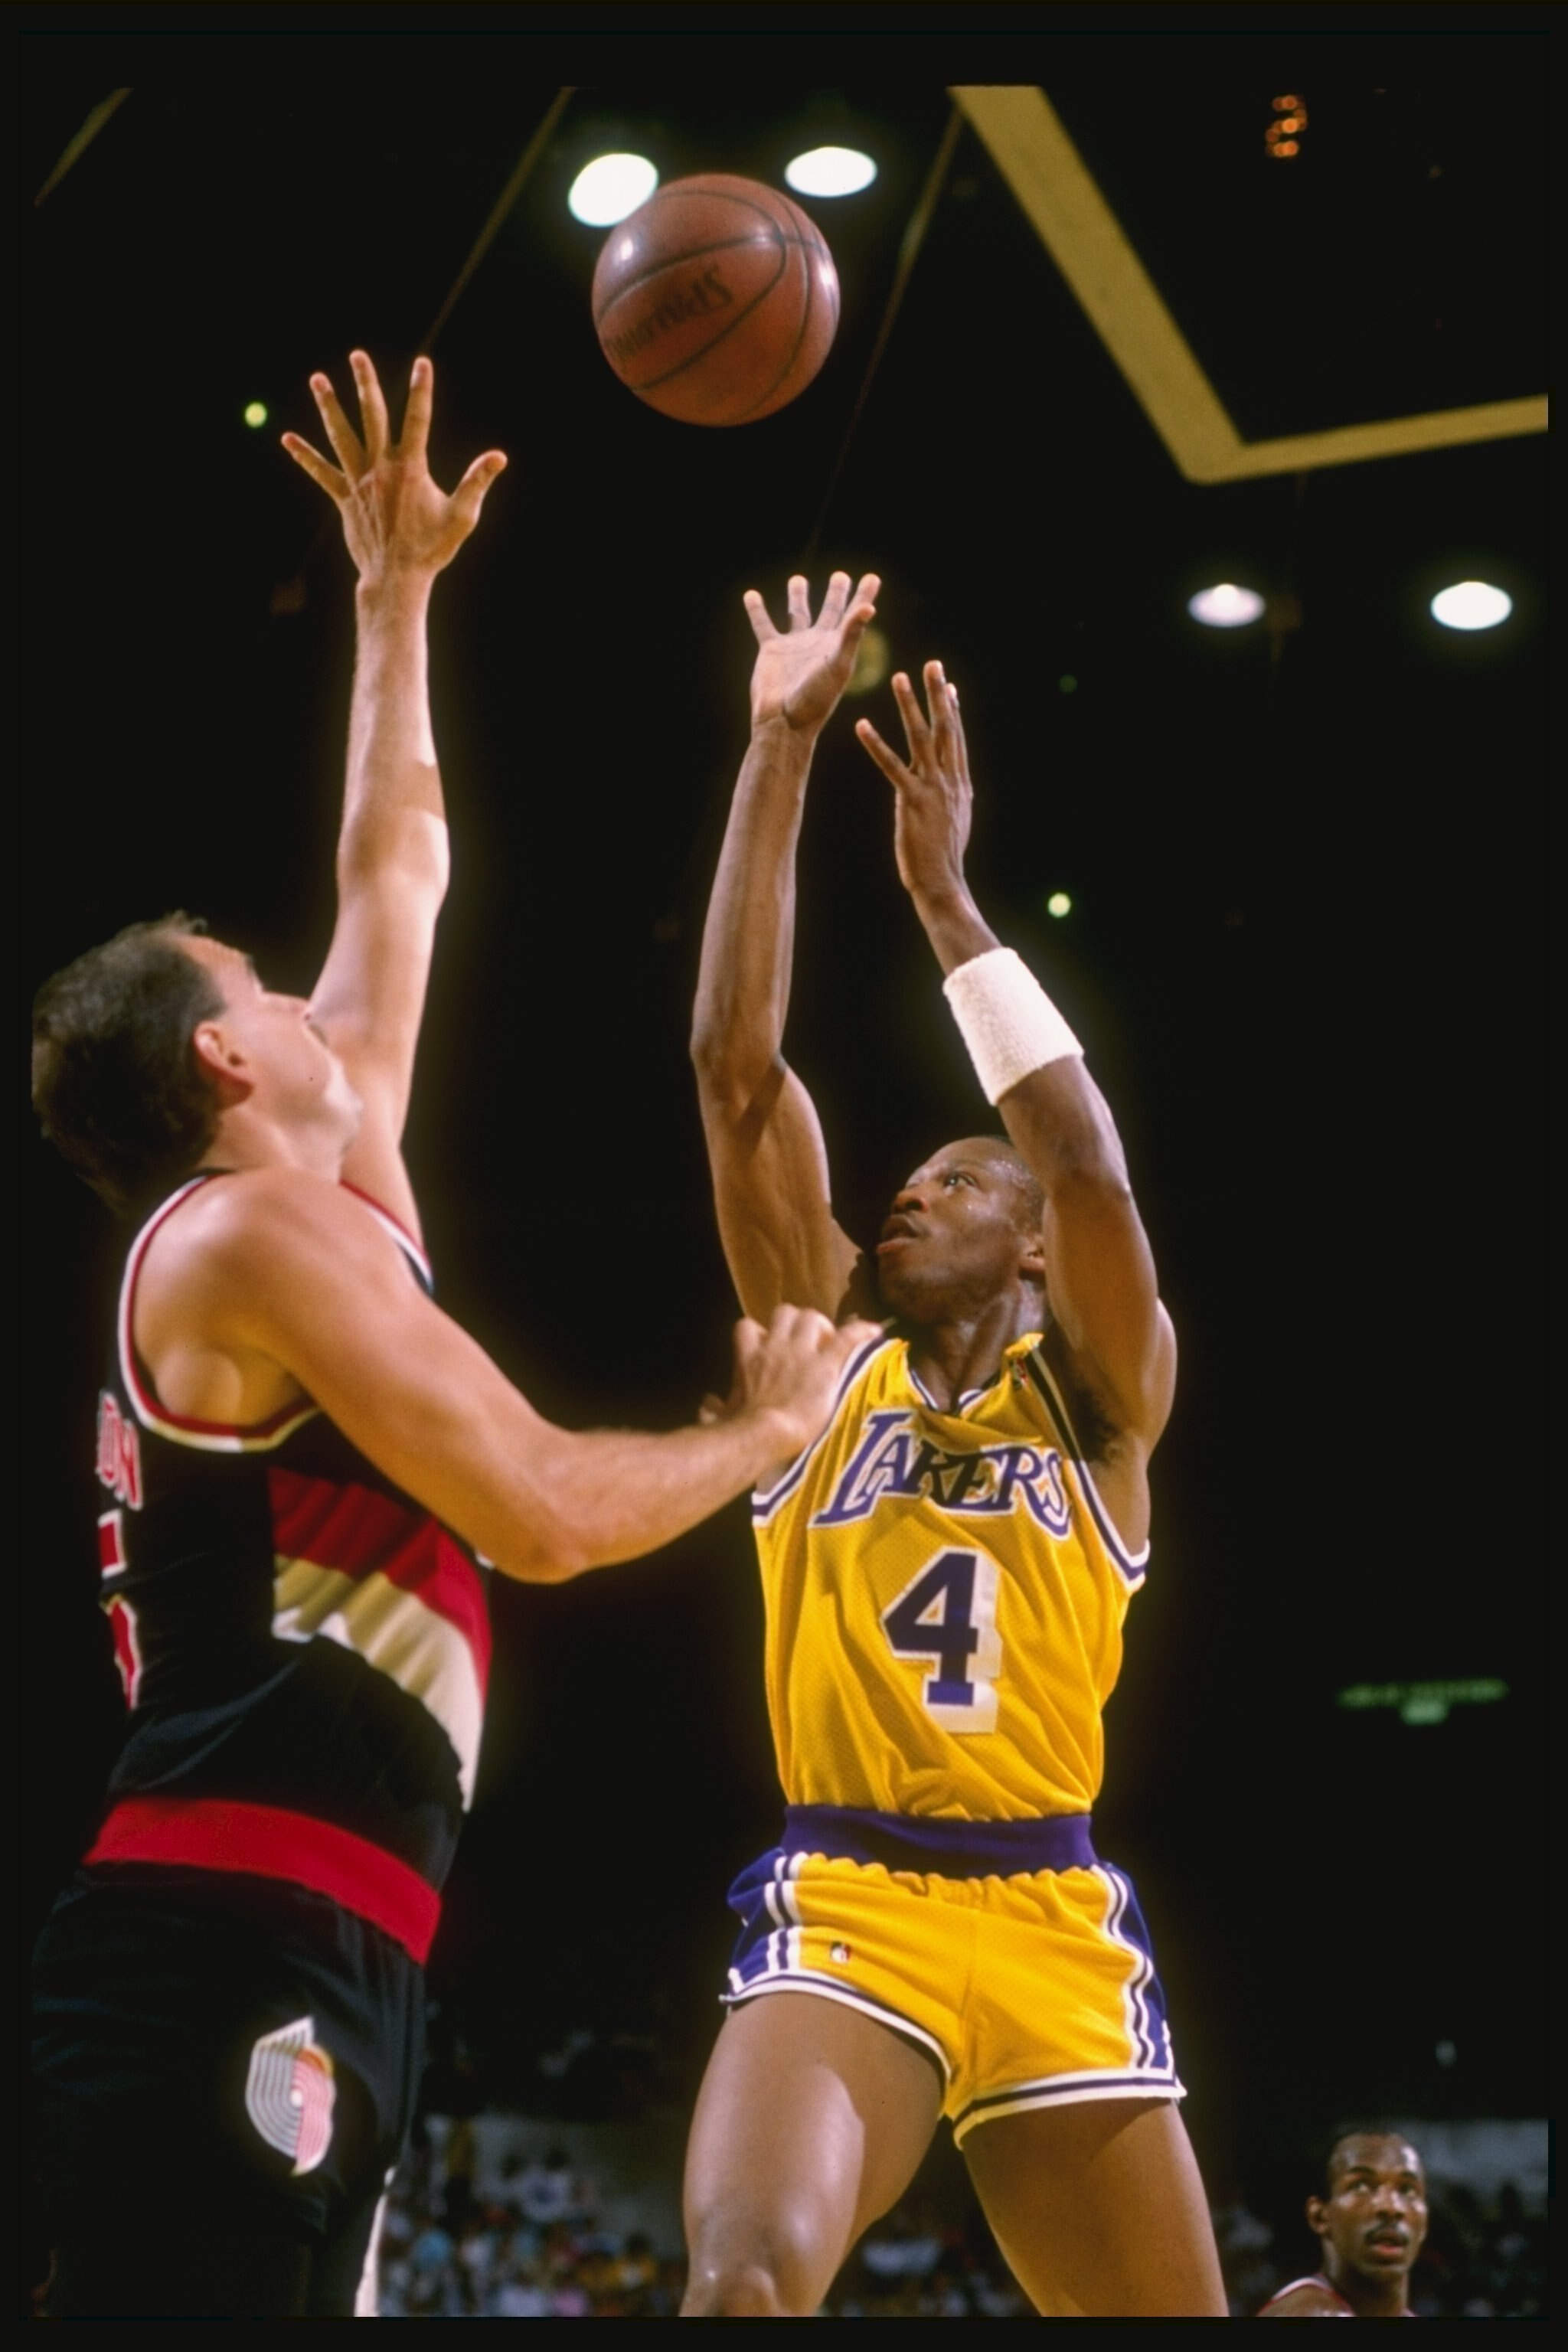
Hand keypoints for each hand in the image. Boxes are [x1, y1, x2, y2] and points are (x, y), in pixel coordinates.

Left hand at [282, 351, 506, 584]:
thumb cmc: (432, 549)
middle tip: (357, 354)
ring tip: (318, 378)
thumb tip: (499, 457)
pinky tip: (288, 439)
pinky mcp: (344, 499)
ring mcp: (359, 482)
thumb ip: (477, 482)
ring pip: (341, 436)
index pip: (418, 420)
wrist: (397, 578)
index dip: (422, 390)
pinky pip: (322, 473)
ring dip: (329, 406)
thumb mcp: (462, 516)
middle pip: (372, 416)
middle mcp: (381, 469)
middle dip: (366, 383)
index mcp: (410, 469)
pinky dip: (306, 456)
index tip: (423, 363)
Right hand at [701, 1305, 880, 1456]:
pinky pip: (847, 1337)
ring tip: (830, 1341)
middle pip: (785, 1312)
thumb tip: (707, 1403)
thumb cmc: (738, 1429)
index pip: (747, 1327)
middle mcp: (774, 1347)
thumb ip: (713, 1408)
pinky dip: (861, 1331)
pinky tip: (874, 1332)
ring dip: (822, 1326)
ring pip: (812, 1317)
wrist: (763, 1433)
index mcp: (748, 1357)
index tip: (769, 1345)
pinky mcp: (826, 1363)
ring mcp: (801, 1352)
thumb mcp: (720, 1415)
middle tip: (807, 1342)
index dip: (760, 1332)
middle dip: (797, 1322)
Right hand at [744, 571, 880, 735]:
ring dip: (797, 596)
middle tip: (841, 576)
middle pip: (830, 611)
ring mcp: (794, 646)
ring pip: (797, 613)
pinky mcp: (771, 651)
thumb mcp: (838, 664)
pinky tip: (751, 595)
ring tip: (798, 579)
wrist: (784, 721)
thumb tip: (869, 607)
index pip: (855, 614)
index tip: (873, 577)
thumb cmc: (815, 698)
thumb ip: (852, 634)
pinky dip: (757, 610)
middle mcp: (818, 643)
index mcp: (839, 646)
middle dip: (836, 593)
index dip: (864, 595)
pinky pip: (763, 624)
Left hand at [855, 660, 973, 906]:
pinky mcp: (912, 800)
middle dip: (939, 694)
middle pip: (945, 728)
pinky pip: (892, 766)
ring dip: (909, 706)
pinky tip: (862, 725)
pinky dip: (876, 744)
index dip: (953, 710)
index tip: (950, 686)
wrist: (943, 882)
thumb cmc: (944, 856)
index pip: (957, 739)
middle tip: (933, 665)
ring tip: (899, 677)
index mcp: (960, 783)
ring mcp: (932, 788)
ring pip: (922, 738)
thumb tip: (958, 786)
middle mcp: (949, 780)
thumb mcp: (956, 820)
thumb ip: (955, 797)